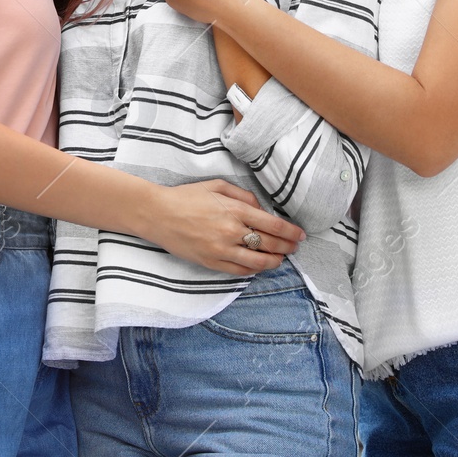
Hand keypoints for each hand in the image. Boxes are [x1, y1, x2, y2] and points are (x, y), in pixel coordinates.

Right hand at [146, 179, 303, 274]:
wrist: (158, 214)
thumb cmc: (186, 197)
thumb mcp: (216, 186)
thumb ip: (243, 195)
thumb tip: (260, 208)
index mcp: (234, 210)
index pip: (274, 225)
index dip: (291, 232)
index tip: (300, 235)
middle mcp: (231, 232)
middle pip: (270, 245)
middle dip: (288, 247)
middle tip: (295, 248)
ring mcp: (222, 250)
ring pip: (258, 262)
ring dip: (274, 262)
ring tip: (280, 259)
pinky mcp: (212, 262)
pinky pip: (240, 270)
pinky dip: (253, 269)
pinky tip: (258, 265)